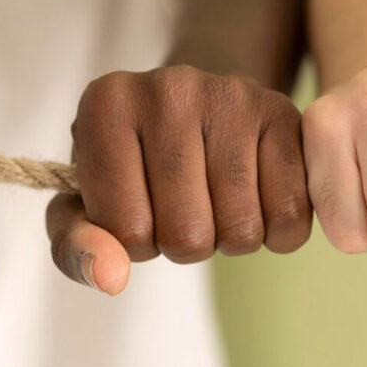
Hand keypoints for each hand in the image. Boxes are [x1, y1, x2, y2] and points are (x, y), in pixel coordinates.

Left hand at [47, 66, 311, 294]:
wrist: (201, 107)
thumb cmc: (139, 164)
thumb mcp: (89, 201)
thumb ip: (75, 244)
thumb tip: (110, 277)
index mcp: (106, 105)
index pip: (124, 230)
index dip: (136, 241)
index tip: (141, 206)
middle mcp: (169, 88)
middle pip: (186, 233)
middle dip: (185, 243)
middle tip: (186, 205)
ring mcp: (232, 96)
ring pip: (241, 229)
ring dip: (231, 238)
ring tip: (219, 199)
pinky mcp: (283, 112)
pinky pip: (290, 214)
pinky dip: (277, 232)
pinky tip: (259, 199)